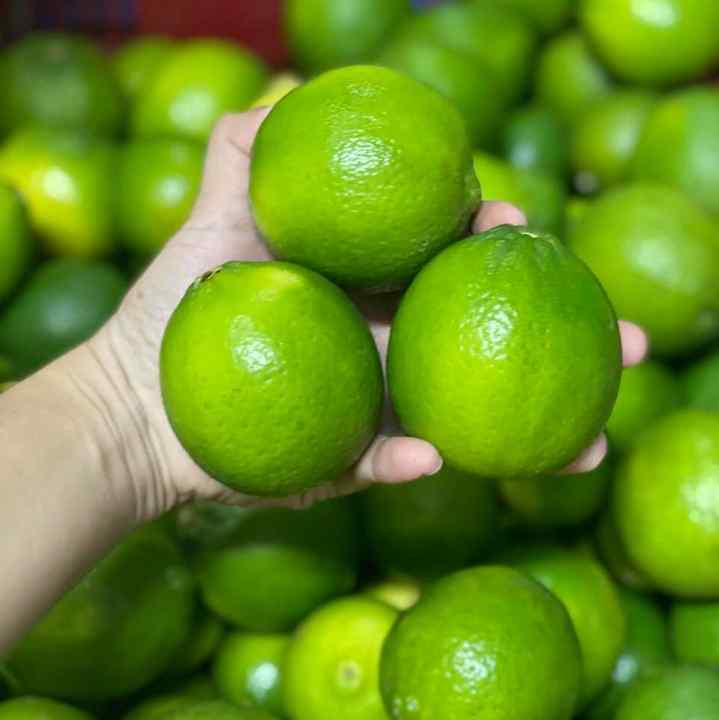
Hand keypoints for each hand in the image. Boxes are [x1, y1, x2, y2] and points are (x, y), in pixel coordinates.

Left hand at [90, 108, 647, 518]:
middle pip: (480, 338)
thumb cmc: (169, 310)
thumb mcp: (206, 224)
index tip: (507, 222)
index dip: (488, 243)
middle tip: (627, 342)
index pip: (444, 263)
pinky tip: (433, 455)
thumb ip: (239, 158)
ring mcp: (371, 407)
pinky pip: (386, 463)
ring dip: (533, 432)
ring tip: (594, 439)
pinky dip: (409, 459)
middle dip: (560, 337)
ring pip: (462, 414)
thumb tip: (274, 97)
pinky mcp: (344, 461)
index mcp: (365, 291)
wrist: (133, 401)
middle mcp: (381, 348)